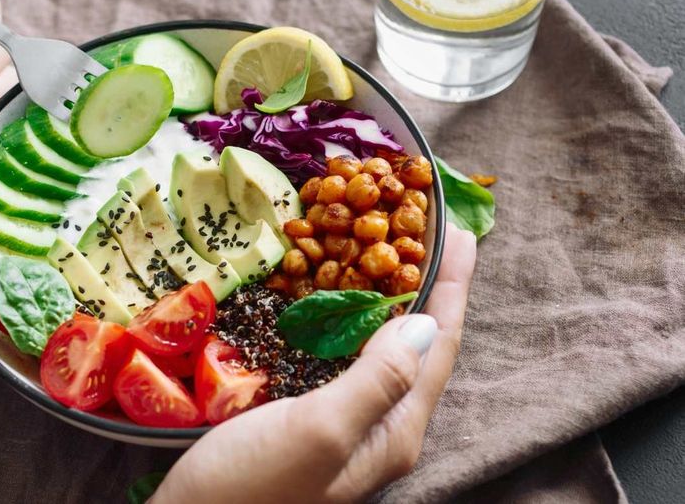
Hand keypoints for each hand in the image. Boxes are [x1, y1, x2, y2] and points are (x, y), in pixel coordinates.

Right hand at [152, 225, 476, 503]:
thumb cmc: (248, 488)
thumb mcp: (319, 431)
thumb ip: (378, 380)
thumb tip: (425, 324)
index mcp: (394, 431)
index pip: (437, 345)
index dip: (451, 285)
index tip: (459, 227)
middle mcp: (380, 429)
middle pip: (420, 346)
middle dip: (431, 286)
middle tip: (429, 228)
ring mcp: (346, 426)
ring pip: (385, 350)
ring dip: (396, 298)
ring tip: (395, 252)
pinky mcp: (311, 420)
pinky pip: (348, 359)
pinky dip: (353, 320)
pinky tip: (339, 302)